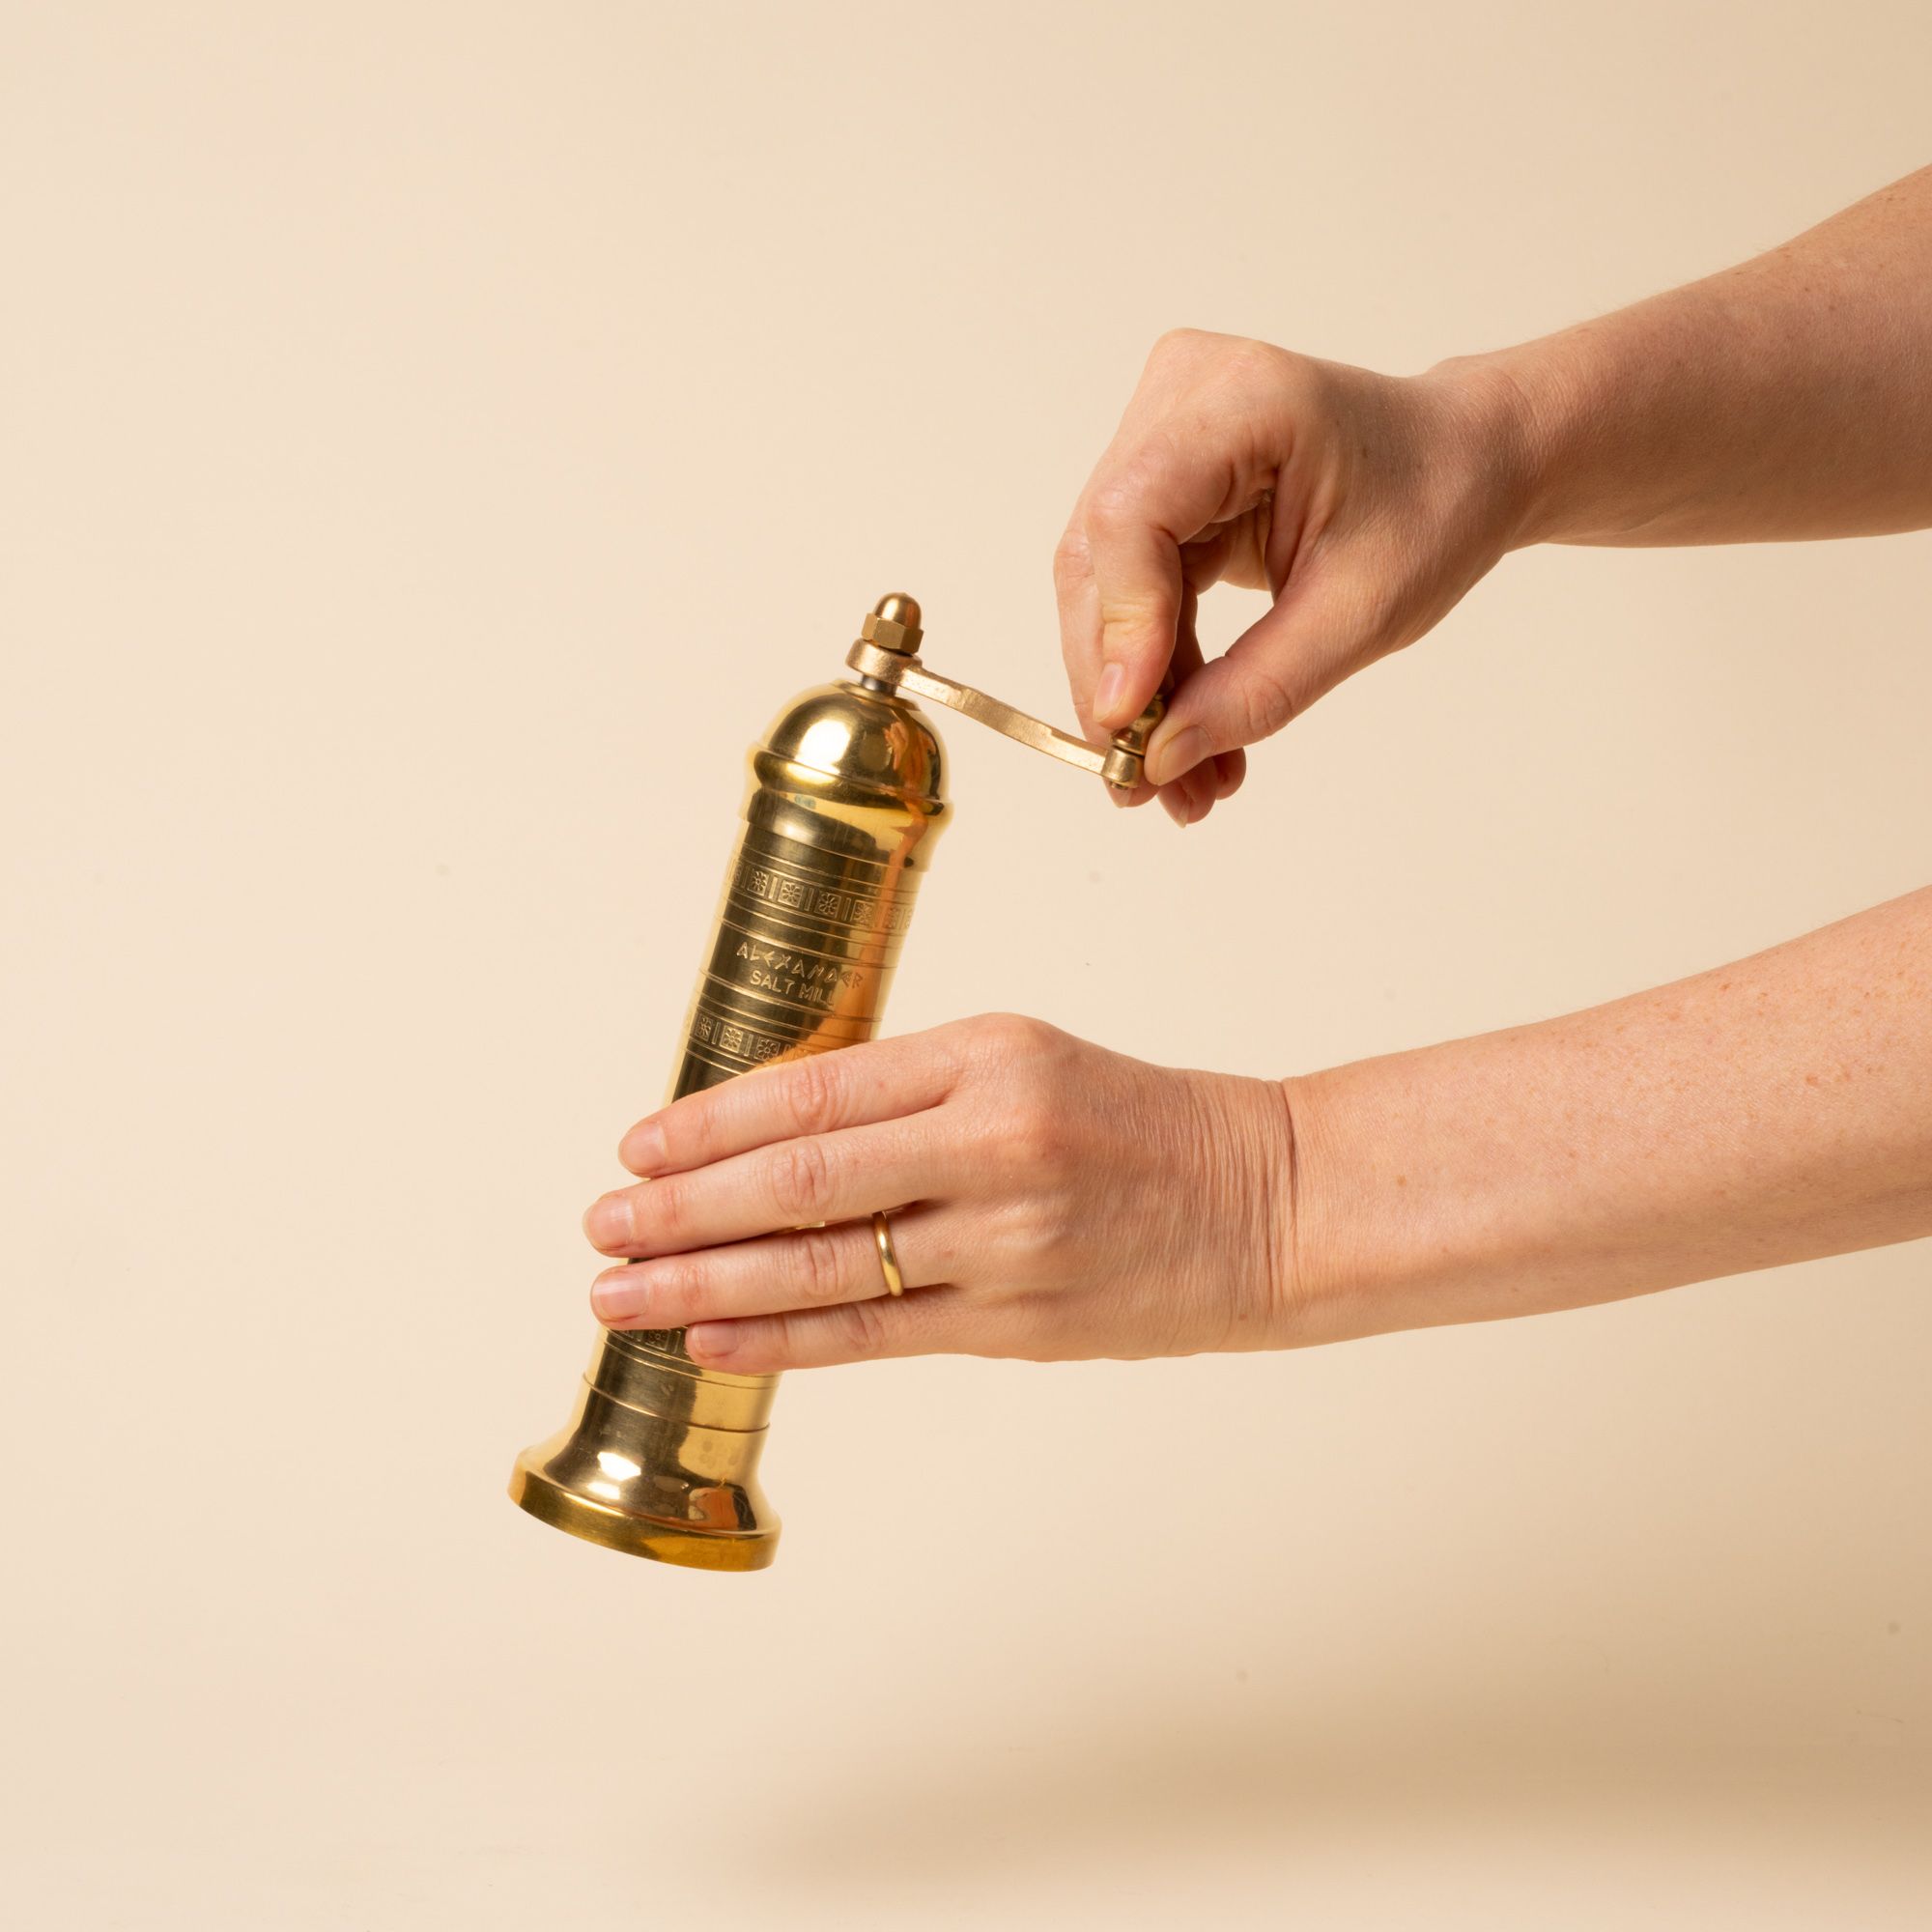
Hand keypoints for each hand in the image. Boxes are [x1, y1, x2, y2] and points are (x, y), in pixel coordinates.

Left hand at [581, 1015, 1296, 1370]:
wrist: (1265, 1199)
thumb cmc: (1139, 1123)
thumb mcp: (1025, 1062)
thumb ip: (907, 1095)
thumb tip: (766, 1137)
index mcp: (988, 1056)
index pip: (816, 1091)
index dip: (710, 1125)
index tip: (636, 1149)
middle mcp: (991, 1143)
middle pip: (800, 1181)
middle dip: (682, 1210)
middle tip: (601, 1228)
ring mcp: (1006, 1241)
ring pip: (823, 1266)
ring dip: (706, 1284)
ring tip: (623, 1297)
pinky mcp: (1019, 1324)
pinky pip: (875, 1337)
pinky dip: (783, 1341)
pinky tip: (714, 1341)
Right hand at [1055, 328, 1531, 825]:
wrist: (1462, 462)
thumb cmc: (1434, 507)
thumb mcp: (1361, 613)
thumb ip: (1258, 688)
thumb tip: (1160, 757)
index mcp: (1243, 399)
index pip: (1135, 515)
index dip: (1121, 626)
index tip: (1131, 727)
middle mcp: (1180, 396)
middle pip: (1102, 557)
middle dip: (1118, 684)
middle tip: (1143, 787)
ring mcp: (1160, 434)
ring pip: (1104, 584)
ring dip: (1134, 692)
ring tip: (1177, 784)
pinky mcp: (1160, 481)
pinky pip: (1130, 588)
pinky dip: (1155, 670)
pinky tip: (1184, 737)